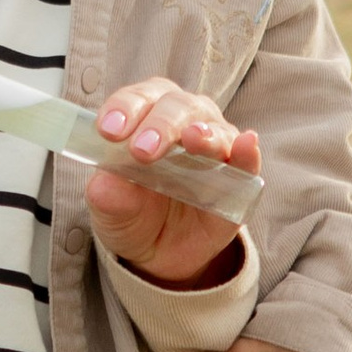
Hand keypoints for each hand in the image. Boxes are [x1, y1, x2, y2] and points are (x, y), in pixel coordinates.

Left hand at [85, 81, 259, 288]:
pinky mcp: (239, 178)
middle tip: (141, 150)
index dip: (123, 108)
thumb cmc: (132, 214)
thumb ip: (107, 196)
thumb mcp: (111, 211)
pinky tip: (247, 144)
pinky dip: (247, 152)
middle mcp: (183, 122)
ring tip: (194, 138)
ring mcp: (214, 147)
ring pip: (213, 128)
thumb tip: (104, 185)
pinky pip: (246, 160)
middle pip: (176, 106)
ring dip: (203, 133)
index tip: (108, 130)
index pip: (136, 99)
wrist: (160, 253)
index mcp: (144, 116)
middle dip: (160, 124)